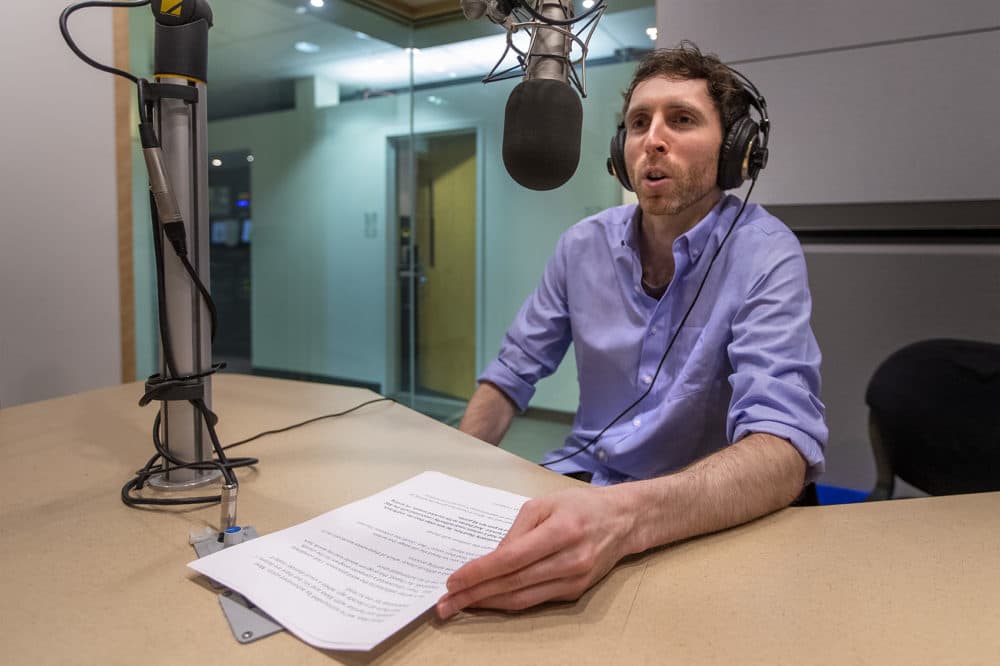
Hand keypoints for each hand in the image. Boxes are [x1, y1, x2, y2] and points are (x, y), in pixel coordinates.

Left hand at [435, 485, 636, 617]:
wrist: (623, 521)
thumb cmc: (579, 506)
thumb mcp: (545, 504)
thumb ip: (516, 531)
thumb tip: (491, 560)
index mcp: (561, 531)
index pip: (512, 559)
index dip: (480, 572)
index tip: (453, 580)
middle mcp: (570, 560)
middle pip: (513, 584)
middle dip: (475, 595)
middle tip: (444, 603)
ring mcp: (574, 581)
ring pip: (522, 599)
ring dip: (487, 604)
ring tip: (459, 606)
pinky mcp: (575, 593)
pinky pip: (535, 601)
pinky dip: (508, 602)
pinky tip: (488, 600)